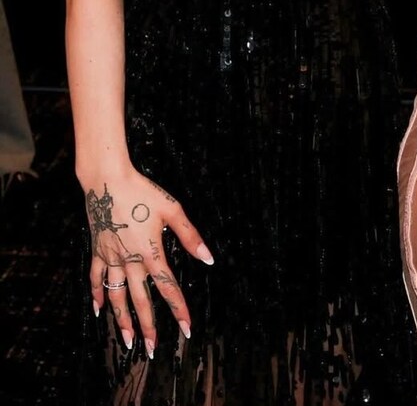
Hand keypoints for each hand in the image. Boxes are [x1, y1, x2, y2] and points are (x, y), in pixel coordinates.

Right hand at [83, 168, 212, 357]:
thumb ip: (190, 236)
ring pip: (116, 296)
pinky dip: (97, 295)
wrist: (108, 180)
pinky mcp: (97, 251)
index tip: (186, 328)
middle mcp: (130, 260)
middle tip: (152, 349)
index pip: (168, 287)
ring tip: (126, 341)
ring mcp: (111, 257)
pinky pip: (96, 278)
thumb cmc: (143, 191)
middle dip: (148, 327)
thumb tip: (208, 258)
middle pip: (141, 300)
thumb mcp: (172, 210)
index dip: (179, 309)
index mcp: (151, 252)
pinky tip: (97, 310)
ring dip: (121, 320)